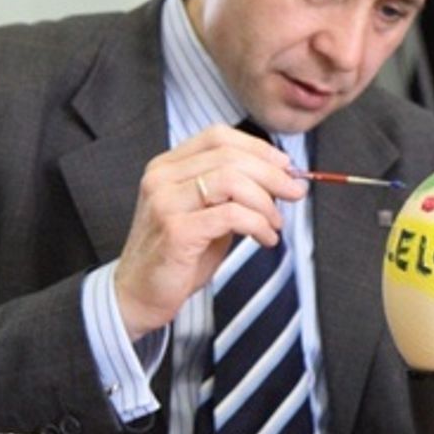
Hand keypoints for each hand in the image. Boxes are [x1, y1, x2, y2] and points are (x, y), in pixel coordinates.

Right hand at [113, 124, 306, 339]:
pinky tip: (265, 238)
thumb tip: (279, 180)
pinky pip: (230, 215)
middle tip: (295, 192)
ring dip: (265, 201)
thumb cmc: (176, 257)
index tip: (286, 166)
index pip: (218, 137)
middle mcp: (162, 178)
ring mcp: (165, 203)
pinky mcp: (176, 231)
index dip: (258, 148)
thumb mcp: (206, 214)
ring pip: (231, 180)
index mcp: (167, 167)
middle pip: (230, 156)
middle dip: (272, 174)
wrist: (138, 296)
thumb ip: (232, 193)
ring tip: (275, 224)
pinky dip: (258, 224)